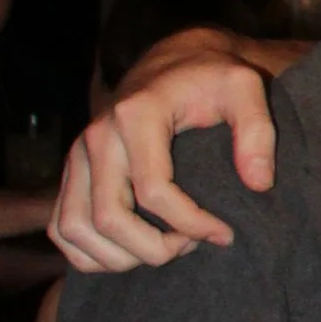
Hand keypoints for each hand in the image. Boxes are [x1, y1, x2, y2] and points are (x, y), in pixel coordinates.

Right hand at [49, 37, 279, 272]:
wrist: (174, 64)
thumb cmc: (211, 78)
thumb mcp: (245, 88)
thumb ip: (258, 131)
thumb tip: (259, 184)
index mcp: (136, 115)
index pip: (154, 191)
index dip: (191, 224)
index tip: (223, 233)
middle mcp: (97, 136)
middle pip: (109, 218)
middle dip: (154, 249)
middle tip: (191, 245)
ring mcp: (77, 156)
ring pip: (75, 229)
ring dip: (119, 257)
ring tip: (164, 249)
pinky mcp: (72, 172)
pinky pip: (61, 228)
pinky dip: (89, 254)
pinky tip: (131, 253)